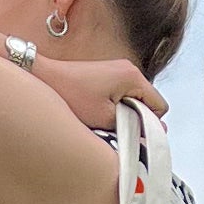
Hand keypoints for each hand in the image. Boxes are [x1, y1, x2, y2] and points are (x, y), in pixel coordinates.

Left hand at [36, 50, 166, 130]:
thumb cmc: (72, 97)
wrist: (44, 77)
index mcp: (133, 77)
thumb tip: (156, 133)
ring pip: (134, 100)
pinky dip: (114, 107)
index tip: (130, 132)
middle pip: (148, 103)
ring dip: (123, 114)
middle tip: (113, 126)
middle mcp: (129, 69)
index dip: (150, 124)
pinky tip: (97, 112)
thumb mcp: (105, 119)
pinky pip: (121, 95)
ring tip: (102, 118)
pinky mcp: (107, 74)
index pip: (160, 107)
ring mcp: (118, 70)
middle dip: (136, 118)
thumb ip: (134, 126)